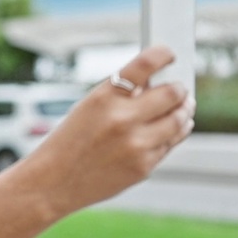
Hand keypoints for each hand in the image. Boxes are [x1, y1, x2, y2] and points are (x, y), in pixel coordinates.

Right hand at [22, 46, 195, 216]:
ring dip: (184, 110)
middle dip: (179, 88)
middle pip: (172, 93)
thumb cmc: (69, 142)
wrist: (52, 183)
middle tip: (180, 88)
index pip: (145, 64)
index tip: (170, 55)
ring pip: (179, 120)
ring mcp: (136, 145)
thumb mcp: (88, 108)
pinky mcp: (144, 167)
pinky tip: (172, 129)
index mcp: (104, 98)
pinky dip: (173, 134)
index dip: (164, 55)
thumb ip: (122, 96)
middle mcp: (122, 120)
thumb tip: (158, 84)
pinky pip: (170, 144)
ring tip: (183, 106)